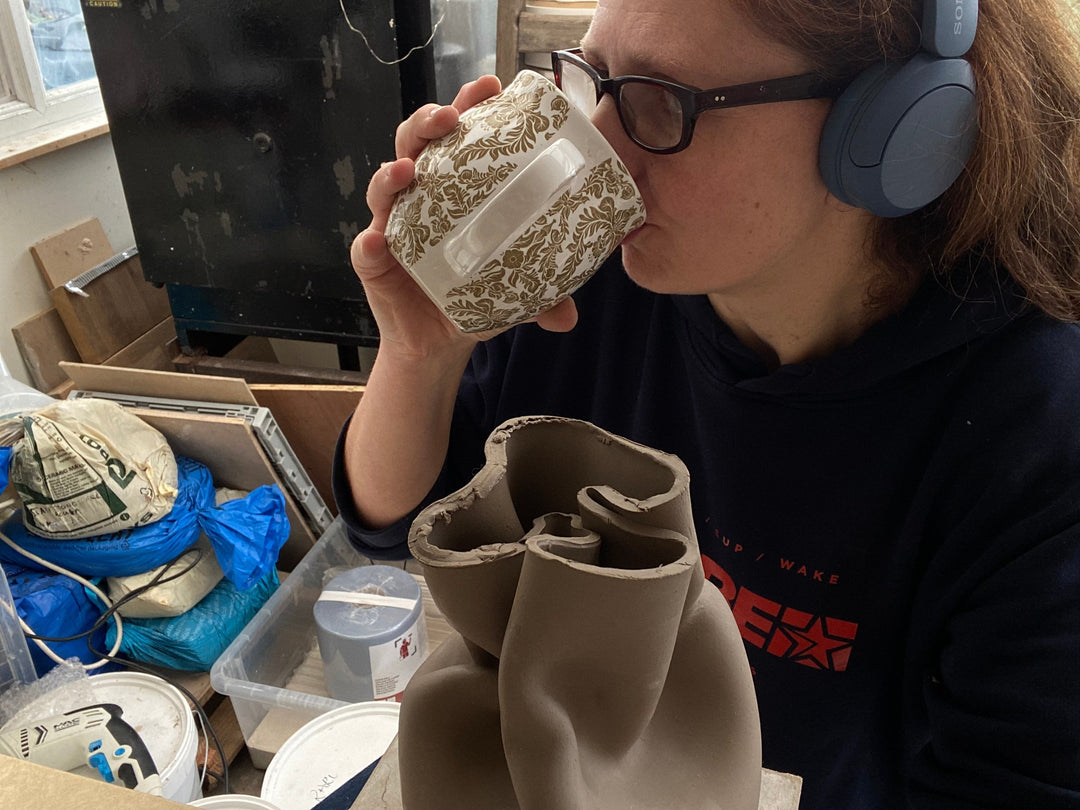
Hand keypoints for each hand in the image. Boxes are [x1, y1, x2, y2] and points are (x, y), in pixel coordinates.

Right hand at [351, 76, 577, 363]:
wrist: (440, 342)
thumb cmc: (475, 296)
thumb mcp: (515, 292)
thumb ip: (543, 297)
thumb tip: (570, 317)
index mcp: (455, 189)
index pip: (457, 136)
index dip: (469, 106)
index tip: (491, 87)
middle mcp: (420, 198)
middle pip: (415, 144)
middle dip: (428, 122)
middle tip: (449, 117)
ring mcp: (393, 225)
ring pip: (384, 186)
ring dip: (393, 172)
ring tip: (409, 170)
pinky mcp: (373, 262)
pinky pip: (365, 249)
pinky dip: (369, 243)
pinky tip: (377, 241)